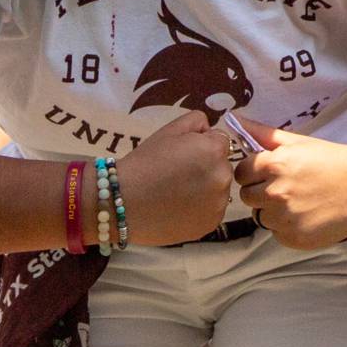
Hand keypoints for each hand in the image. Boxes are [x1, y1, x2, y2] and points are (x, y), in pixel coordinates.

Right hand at [115, 114, 233, 246]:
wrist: (123, 202)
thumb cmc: (145, 162)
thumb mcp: (169, 130)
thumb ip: (198, 122)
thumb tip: (210, 132)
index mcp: (214, 151)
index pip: (220, 143)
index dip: (201, 146)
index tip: (182, 155)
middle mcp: (223, 177)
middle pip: (222, 166)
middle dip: (206, 167)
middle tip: (178, 174)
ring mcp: (218, 204)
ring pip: (218, 189)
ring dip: (206, 188)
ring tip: (177, 193)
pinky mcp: (211, 224)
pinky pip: (212, 210)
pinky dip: (201, 208)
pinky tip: (179, 208)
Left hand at [232, 121, 346, 249]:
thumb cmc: (330, 161)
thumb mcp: (299, 142)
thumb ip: (264, 134)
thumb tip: (235, 120)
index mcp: (275, 164)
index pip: (241, 172)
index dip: (253, 172)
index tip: (267, 172)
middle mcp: (276, 193)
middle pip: (246, 196)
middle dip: (260, 191)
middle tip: (284, 186)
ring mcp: (284, 218)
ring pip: (260, 215)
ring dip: (272, 210)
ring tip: (297, 201)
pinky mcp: (292, 238)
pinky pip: (275, 232)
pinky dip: (285, 226)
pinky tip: (304, 215)